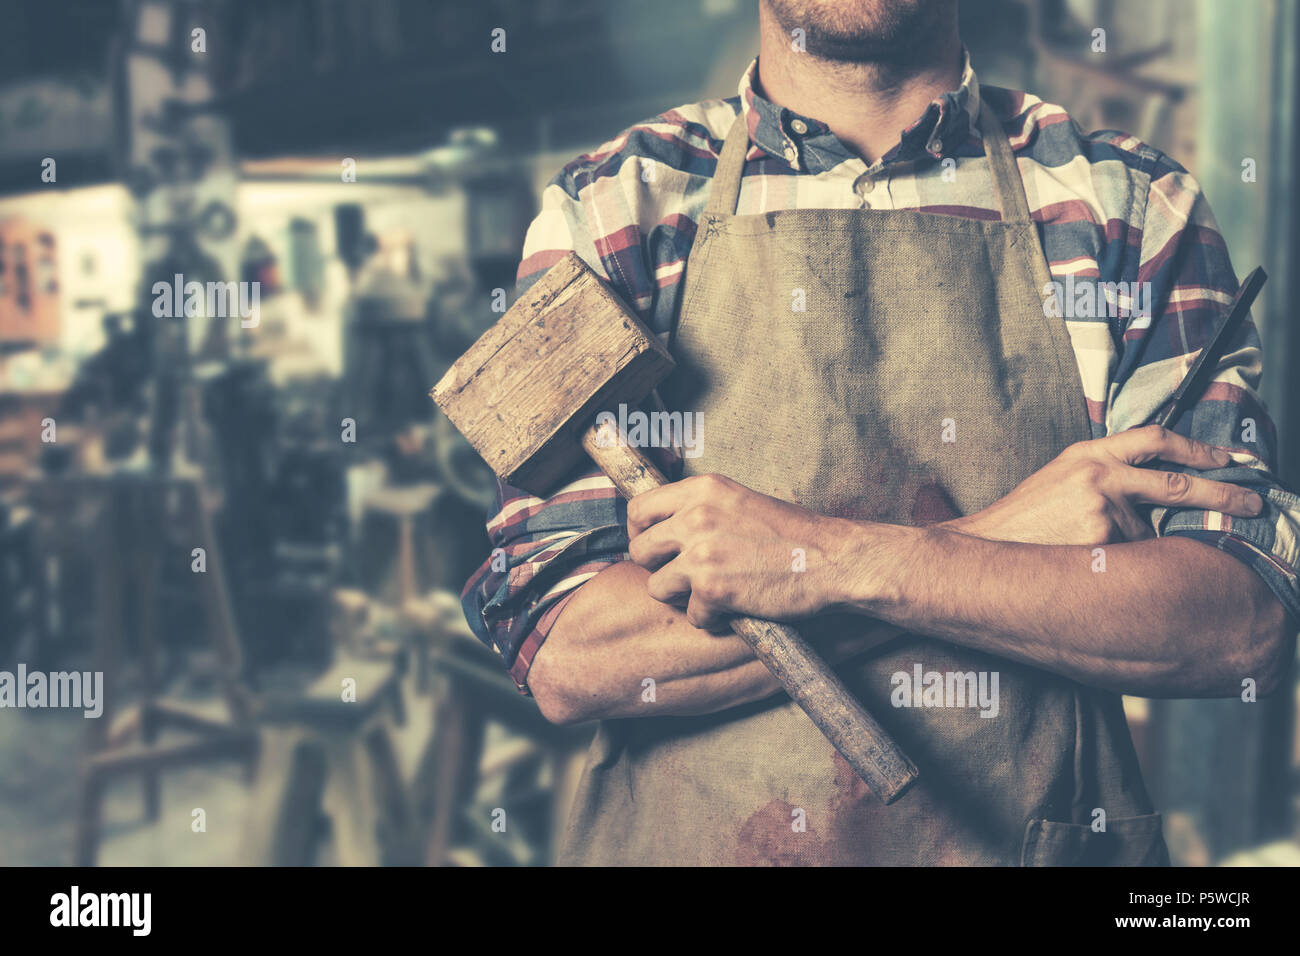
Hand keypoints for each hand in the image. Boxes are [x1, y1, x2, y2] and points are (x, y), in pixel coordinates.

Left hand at [626, 474, 844, 628]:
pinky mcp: (713, 589)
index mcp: (702, 489)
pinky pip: (691, 615)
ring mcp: (702, 554)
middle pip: (640, 551)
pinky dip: (711, 619)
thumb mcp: (741, 503)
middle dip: (657, 568)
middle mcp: (696, 516)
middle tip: (684, 577)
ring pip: (657, 587)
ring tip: (714, 593)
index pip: (639, 509)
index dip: (640, 533)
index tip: (654, 548)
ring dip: (682, 597)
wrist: (834, 559)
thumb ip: (701, 510)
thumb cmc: (793, 536)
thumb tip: (665, 529)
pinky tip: (736, 608)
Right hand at [944, 424, 1262, 545]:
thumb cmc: (1023, 520)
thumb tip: (1161, 489)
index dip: (1198, 448)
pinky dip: (1129, 565)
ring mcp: (1102, 510)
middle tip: (1254, 505)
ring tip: (1105, 551)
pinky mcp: (1102, 543)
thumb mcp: (1059, 478)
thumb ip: (1105, 474)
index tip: (1231, 459)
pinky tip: (1098, 567)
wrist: (983, 549)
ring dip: (1147, 545)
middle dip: (1224, 496)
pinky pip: (1136, 557)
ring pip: (1153, 532)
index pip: (1155, 439)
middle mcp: (1098, 476)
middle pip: (1178, 484)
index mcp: (1087, 454)